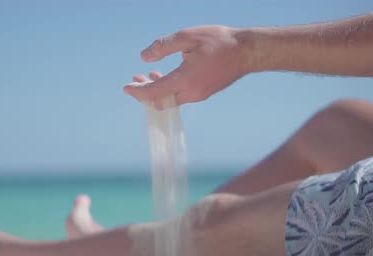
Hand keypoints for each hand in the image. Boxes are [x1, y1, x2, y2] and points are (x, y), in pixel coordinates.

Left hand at [124, 25, 251, 108]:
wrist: (247, 52)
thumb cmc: (219, 41)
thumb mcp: (188, 37)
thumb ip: (163, 46)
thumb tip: (144, 57)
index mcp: (185, 80)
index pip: (154, 93)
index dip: (137, 92)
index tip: (125, 87)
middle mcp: (191, 93)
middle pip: (159, 102)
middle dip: (144, 92)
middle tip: (134, 78)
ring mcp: (199, 96)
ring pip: (170, 100)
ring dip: (156, 91)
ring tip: (148, 75)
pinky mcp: (204, 93)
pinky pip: (180, 97)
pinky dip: (168, 89)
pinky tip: (165, 76)